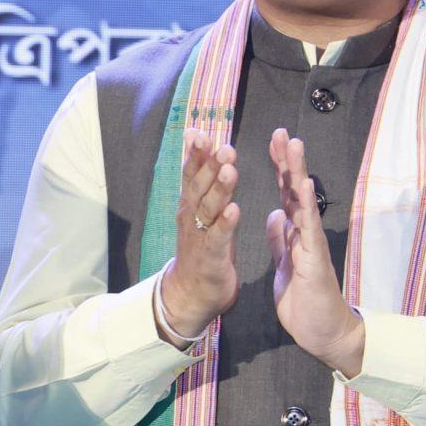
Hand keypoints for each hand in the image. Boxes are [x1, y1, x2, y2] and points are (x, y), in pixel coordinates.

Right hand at [157, 135, 238, 344]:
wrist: (190, 293)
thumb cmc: (201, 249)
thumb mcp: (201, 213)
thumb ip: (203, 182)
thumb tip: (204, 152)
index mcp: (191, 205)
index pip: (192, 173)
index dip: (197, 154)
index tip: (202, 132)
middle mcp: (191, 217)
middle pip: (199, 186)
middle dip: (210, 165)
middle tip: (222, 145)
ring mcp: (199, 236)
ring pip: (209, 208)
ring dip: (219, 188)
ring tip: (230, 169)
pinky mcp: (211, 256)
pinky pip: (219, 237)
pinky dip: (226, 223)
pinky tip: (235, 210)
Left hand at [264, 128, 364, 376]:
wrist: (323, 333)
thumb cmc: (304, 301)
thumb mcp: (283, 266)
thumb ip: (279, 240)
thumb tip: (273, 214)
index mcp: (294, 234)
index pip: (285, 195)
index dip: (278, 169)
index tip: (273, 142)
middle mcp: (305, 233)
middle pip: (294, 190)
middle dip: (287, 161)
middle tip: (281, 131)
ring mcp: (312, 243)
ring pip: (304, 201)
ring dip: (298, 172)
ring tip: (294, 144)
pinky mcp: (314, 259)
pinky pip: (309, 228)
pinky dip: (306, 205)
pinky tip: (304, 184)